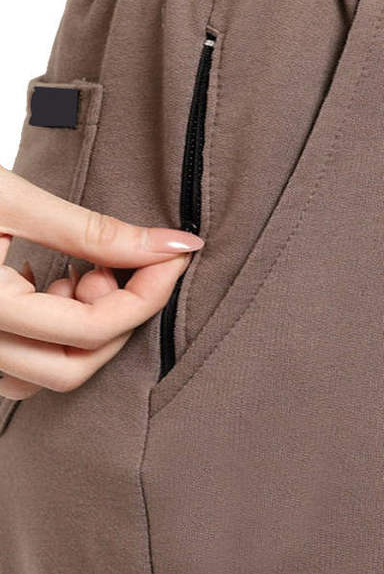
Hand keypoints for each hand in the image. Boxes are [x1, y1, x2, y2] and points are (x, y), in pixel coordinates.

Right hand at [0, 164, 203, 398]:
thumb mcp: (7, 198)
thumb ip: (92, 230)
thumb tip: (177, 245)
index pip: (91, 328)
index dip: (148, 292)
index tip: (175, 254)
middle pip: (73, 367)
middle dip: (114, 318)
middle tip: (113, 263)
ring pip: (45, 375)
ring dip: (82, 329)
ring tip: (75, 270)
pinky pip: (18, 365)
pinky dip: (52, 331)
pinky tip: (47, 281)